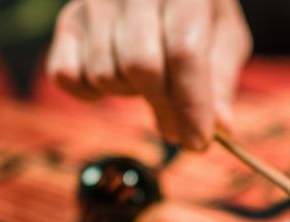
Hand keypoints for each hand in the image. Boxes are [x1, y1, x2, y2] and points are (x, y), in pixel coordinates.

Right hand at [47, 0, 251, 150]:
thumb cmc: (197, 13)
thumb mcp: (224, 36)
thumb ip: (221, 80)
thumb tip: (220, 129)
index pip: (183, 52)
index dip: (192, 103)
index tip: (199, 140)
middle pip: (140, 66)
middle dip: (163, 106)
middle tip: (178, 126)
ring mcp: (95, 1)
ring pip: (104, 74)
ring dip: (130, 94)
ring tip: (148, 80)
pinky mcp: (68, 19)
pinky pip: (66, 75)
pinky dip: (89, 92)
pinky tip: (115, 79)